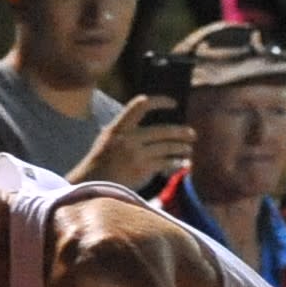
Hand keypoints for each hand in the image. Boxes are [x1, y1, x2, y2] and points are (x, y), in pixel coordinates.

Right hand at [74, 94, 191, 189]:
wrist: (93, 185)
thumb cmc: (102, 163)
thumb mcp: (108, 140)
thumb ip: (125, 131)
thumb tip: (149, 127)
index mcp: (118, 128)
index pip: (139, 106)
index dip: (159, 102)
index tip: (173, 103)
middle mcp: (128, 139)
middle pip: (161, 130)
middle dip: (180, 132)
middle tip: (192, 134)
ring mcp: (136, 154)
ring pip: (167, 147)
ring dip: (181, 148)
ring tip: (188, 149)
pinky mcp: (143, 169)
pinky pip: (166, 163)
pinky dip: (176, 163)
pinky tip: (183, 164)